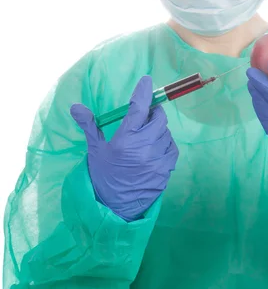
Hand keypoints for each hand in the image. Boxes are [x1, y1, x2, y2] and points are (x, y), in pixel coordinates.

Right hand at [70, 76, 178, 220]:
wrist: (115, 207)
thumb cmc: (103, 175)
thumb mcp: (95, 150)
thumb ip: (89, 125)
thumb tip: (75, 106)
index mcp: (125, 140)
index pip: (138, 108)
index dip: (143, 92)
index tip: (146, 80)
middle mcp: (144, 148)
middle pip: (158, 118)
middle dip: (152, 113)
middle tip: (144, 116)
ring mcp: (157, 159)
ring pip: (166, 133)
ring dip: (158, 130)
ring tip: (145, 138)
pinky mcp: (167, 170)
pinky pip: (172, 148)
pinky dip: (165, 144)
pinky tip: (154, 149)